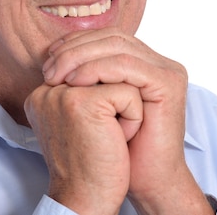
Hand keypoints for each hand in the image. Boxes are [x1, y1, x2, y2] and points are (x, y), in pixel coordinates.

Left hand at [27, 27, 213, 213]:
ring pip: (118, 46)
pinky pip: (127, 65)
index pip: (108, 37)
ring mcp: (167, 71)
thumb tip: (50, 57)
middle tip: (49, 67)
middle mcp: (159, 63)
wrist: (148, 179)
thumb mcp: (97, 105)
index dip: (77, 41)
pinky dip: (98, 69)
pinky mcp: (168, 83)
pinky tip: (76, 82)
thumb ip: (87, 77)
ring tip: (57, 75)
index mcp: (146, 63)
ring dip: (81, 57)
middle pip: (113, 37)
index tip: (48, 57)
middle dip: (76, 47)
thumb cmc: (121, 148)